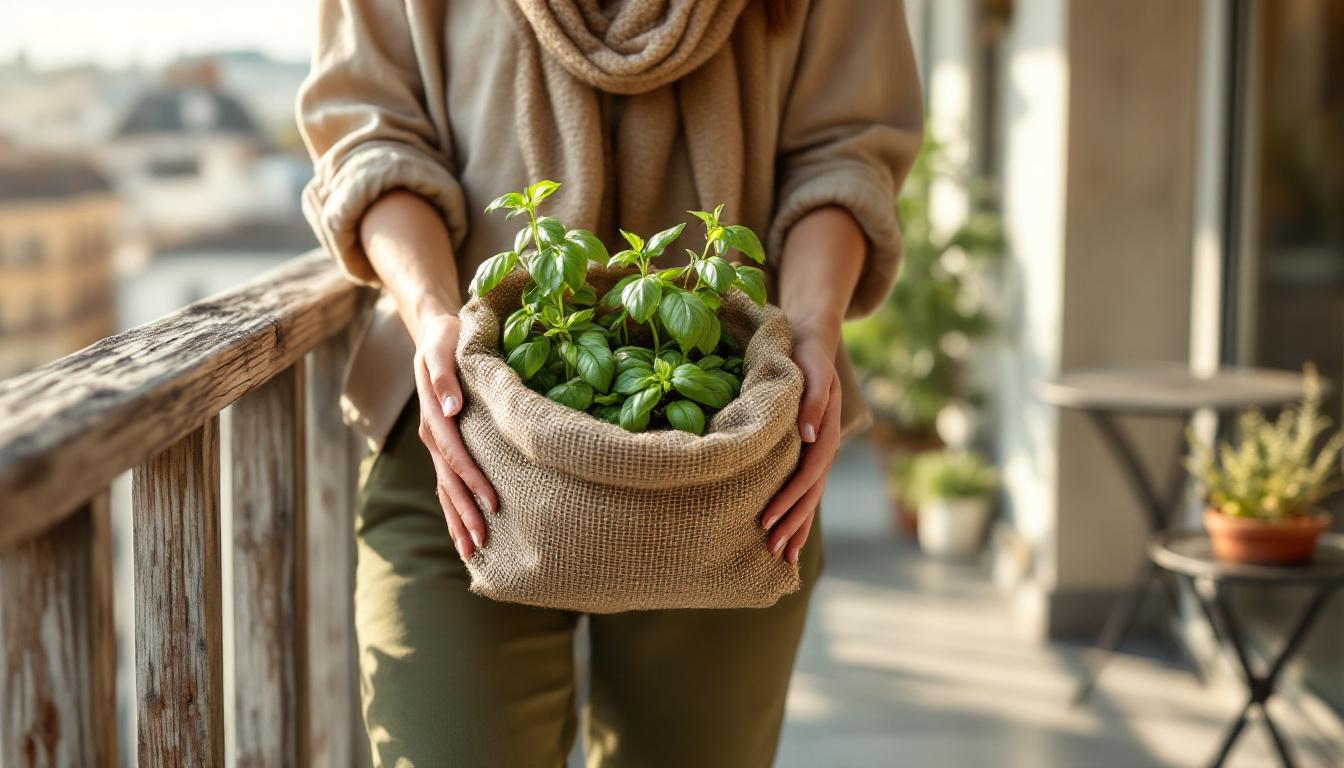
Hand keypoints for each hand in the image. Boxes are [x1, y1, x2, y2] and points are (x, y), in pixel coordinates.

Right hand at [412, 311, 497, 558]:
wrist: (434, 333)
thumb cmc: (447, 338)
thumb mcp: (443, 346)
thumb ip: (444, 375)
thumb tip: (451, 407)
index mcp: (436, 415)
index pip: (455, 455)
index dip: (473, 480)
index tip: (493, 504)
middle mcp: (433, 434)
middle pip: (448, 482)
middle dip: (465, 514)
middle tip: (482, 545)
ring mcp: (436, 444)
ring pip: (445, 489)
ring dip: (457, 520)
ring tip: (472, 552)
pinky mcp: (443, 446)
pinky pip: (446, 483)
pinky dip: (454, 508)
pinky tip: (464, 531)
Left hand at [760, 323, 841, 564]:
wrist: (810, 344)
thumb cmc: (806, 357)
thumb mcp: (812, 371)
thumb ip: (812, 401)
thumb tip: (806, 435)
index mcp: (824, 432)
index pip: (807, 474)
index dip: (789, 499)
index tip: (767, 520)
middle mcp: (822, 447)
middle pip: (809, 494)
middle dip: (793, 524)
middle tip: (773, 552)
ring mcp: (816, 452)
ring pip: (809, 497)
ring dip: (797, 526)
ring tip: (782, 556)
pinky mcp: (806, 452)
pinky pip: (804, 487)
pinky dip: (798, 512)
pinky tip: (789, 532)